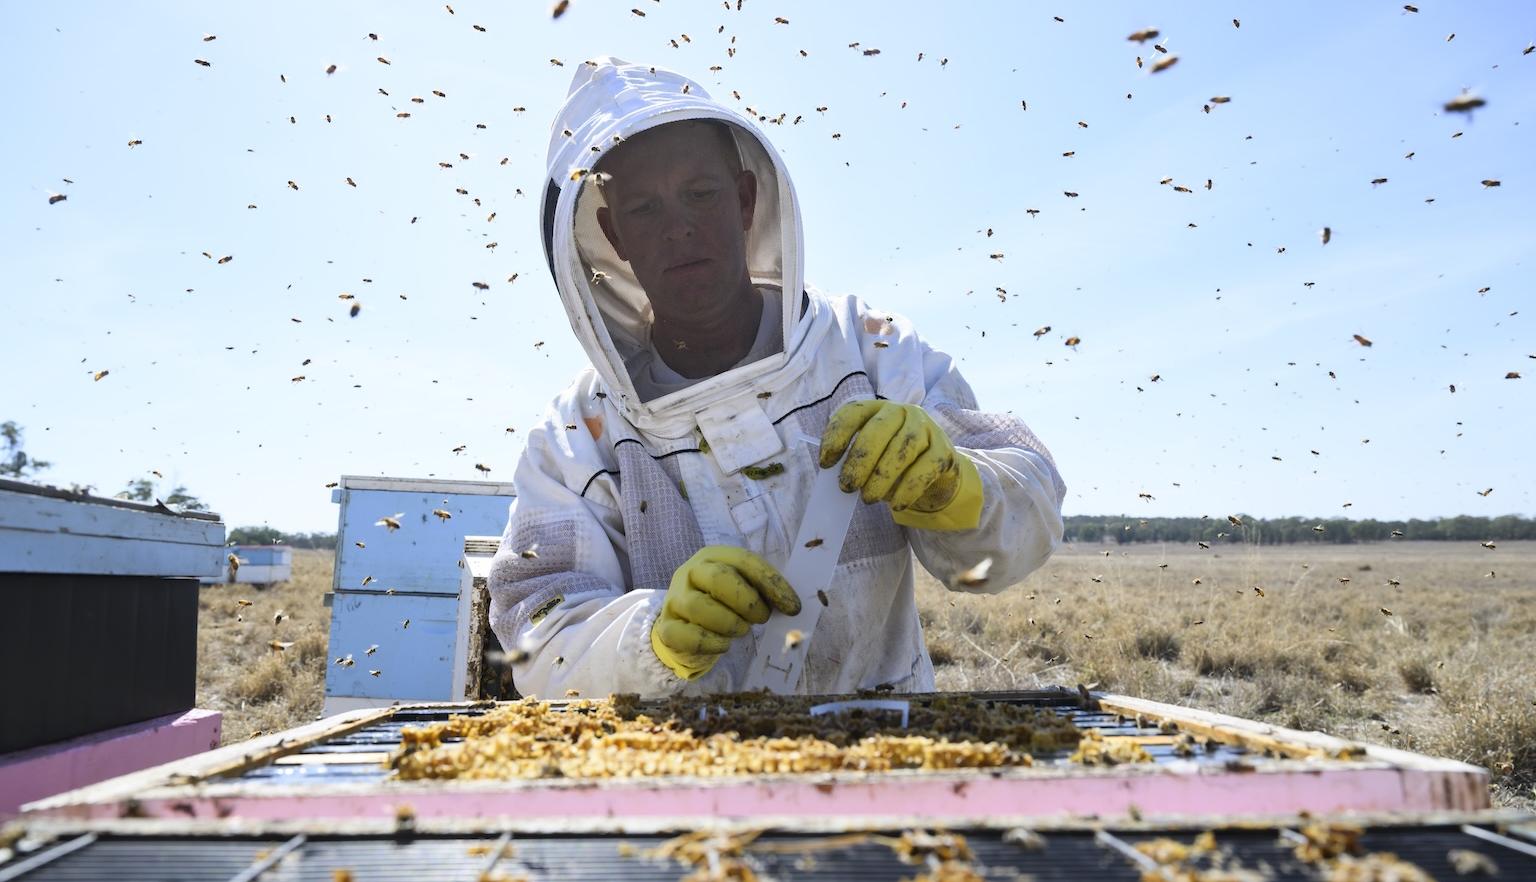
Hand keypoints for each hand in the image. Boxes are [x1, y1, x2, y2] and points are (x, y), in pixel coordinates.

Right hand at [651, 546, 800, 679]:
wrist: (686, 628)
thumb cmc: (723, 605)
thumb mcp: (743, 591)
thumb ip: (763, 592)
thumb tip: (791, 607)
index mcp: (714, 557)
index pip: (744, 561)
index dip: (771, 582)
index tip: (792, 606)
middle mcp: (690, 572)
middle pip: (718, 578)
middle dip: (747, 601)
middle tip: (762, 618)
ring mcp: (675, 599)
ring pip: (699, 607)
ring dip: (729, 623)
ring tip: (741, 631)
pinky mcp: (667, 628)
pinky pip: (686, 635)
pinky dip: (710, 642)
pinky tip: (723, 645)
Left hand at [818, 400, 983, 530]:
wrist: (935, 470)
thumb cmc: (893, 462)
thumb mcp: (871, 456)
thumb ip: (854, 461)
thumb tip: (838, 477)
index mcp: (877, 409)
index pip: (852, 413)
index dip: (836, 436)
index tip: (825, 463)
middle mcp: (903, 411)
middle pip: (877, 431)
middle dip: (859, 461)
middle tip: (847, 487)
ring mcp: (926, 428)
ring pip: (901, 450)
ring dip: (881, 477)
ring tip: (868, 498)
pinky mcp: (944, 450)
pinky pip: (924, 469)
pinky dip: (908, 489)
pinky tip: (896, 504)